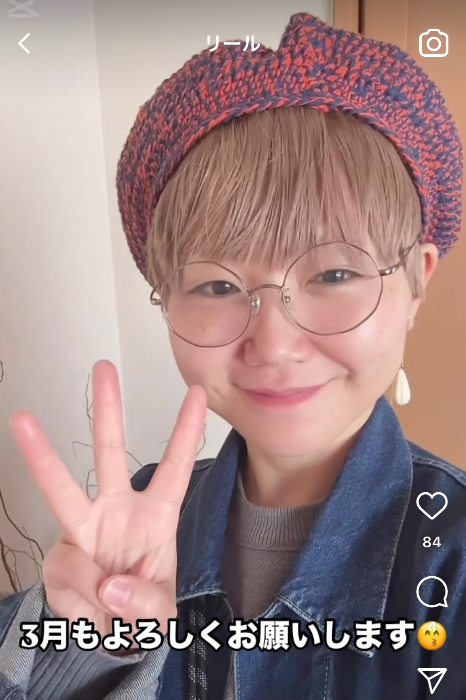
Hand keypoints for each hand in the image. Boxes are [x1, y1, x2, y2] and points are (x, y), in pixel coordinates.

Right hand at [9, 360, 206, 641]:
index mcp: (156, 517)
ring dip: (42, 455)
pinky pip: (65, 572)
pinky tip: (93, 611)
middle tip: (104, 366)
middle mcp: (117, 511)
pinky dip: (82, 601)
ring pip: (61, 487)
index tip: (196, 394)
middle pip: (110, 453)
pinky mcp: (59, 555)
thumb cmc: (145, 612)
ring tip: (23, 419)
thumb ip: (143, 604)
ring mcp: (84, 529)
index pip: (174, 468)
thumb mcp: (161, 617)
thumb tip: (109, 585)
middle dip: (108, 409)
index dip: (185, 433)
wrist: (111, 642)